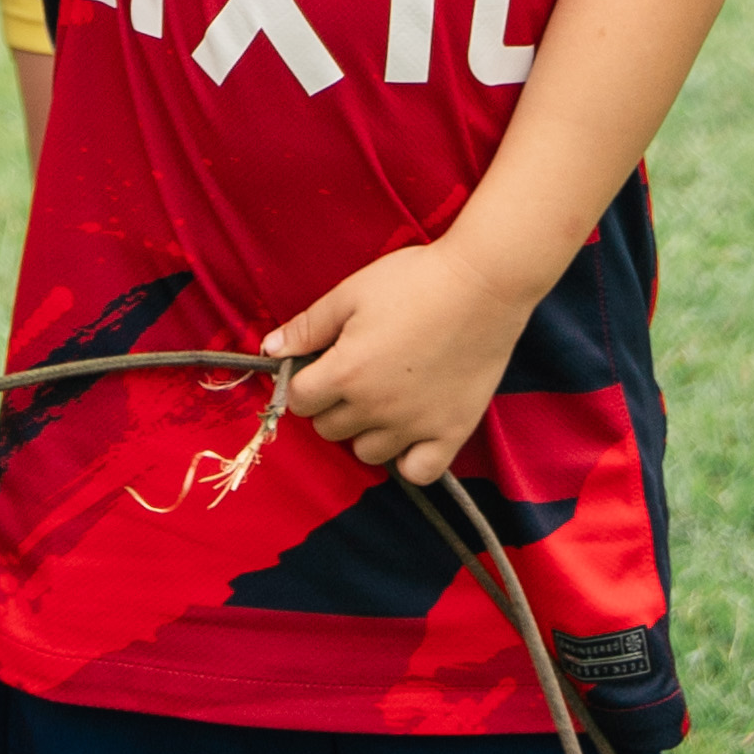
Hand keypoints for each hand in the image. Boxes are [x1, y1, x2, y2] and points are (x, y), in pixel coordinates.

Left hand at [266, 234, 539, 487]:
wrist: (484, 284)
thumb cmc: (413, 280)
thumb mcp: (351, 293)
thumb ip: (307, 326)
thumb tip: (269, 349)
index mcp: (346, 373)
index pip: (300, 402)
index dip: (303, 382)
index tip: (319, 365)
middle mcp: (377, 408)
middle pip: (330, 429)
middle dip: (331, 404)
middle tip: (353, 373)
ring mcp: (416, 425)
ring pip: (368, 453)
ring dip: (365, 430)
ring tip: (382, 397)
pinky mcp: (452, 432)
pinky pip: (419, 473)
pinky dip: (409, 460)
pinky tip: (410, 431)